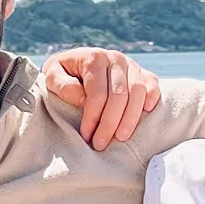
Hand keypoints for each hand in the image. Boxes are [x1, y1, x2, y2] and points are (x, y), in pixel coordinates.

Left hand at [43, 47, 160, 149]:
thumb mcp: (52, 75)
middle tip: (101, 144)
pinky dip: (152, 98)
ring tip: (121, 137)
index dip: (93, 118)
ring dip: (131, 118)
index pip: (97, 94)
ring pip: (138, 91)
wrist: (76, 61)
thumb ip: (62, 85)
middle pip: (119, 96)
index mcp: (94, 58)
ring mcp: (131, 64)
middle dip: (110, 124)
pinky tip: (146, 113)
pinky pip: (152, 84)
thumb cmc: (63, 72)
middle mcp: (115, 59)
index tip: (87, 136)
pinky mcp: (141, 71)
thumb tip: (84, 100)